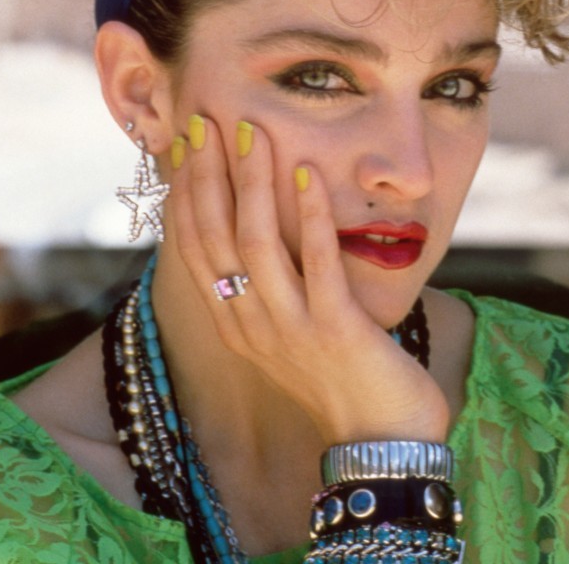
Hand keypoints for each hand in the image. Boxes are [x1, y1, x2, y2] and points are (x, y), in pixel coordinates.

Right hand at [169, 115, 449, 445]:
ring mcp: (290, 328)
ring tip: (253, 134)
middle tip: (207, 123)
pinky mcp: (336, 329)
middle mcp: (250, 323)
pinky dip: (312, 215)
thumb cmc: (339, 378)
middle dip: (208, 176)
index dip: (187, 193)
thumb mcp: (287, 331)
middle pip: (216, 237)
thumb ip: (268, 285)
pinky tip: (308, 173)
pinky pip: (318, 263)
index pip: (195, 247)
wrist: (381, 444)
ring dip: (253, 183)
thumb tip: (259, 226)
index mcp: (234, 321)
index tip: (188, 146)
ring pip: (257, 243)